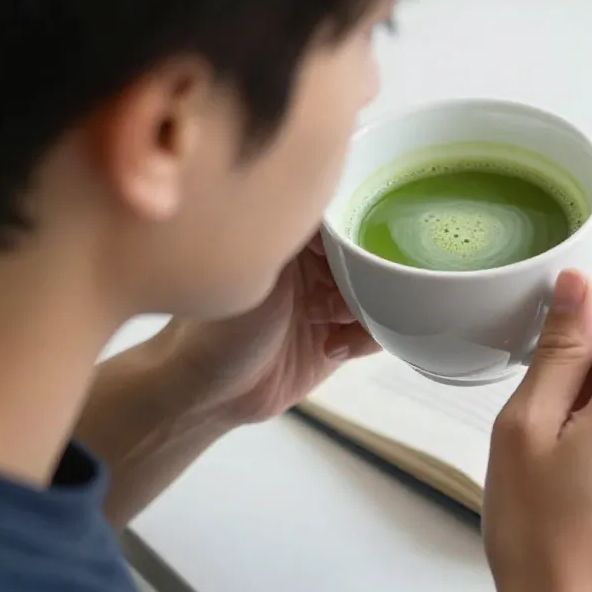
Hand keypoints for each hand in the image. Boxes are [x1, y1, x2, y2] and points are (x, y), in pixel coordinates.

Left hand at [159, 233, 379, 424]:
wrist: (211, 395)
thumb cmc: (215, 329)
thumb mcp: (257, 275)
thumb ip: (296, 237)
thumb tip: (329, 195)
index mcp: (290, 237)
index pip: (342, 213)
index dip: (356, 222)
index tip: (363, 235)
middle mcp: (313, 264)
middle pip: (368, 251)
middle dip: (367, 271)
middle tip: (342, 289)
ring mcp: (330, 300)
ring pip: (381, 290)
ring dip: (365, 306)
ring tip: (330, 320)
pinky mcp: (343, 335)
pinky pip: (378, 328)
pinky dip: (366, 337)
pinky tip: (332, 346)